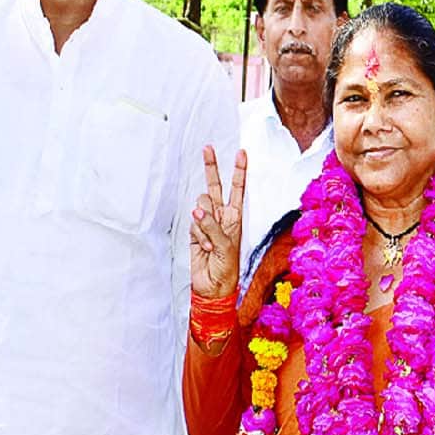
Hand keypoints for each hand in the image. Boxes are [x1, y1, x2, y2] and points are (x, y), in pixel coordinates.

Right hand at [190, 146, 245, 298]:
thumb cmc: (228, 268)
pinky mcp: (194, 232)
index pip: (237, 189)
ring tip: (212, 243)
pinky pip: (193, 224)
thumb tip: (197, 210)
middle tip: (207, 148)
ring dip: (205, 224)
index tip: (241, 153)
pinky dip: (198, 235)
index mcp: (235, 217)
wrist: (214, 286)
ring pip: (200, 207)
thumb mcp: (227, 246)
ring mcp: (206, 223)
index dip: (239, 171)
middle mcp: (221, 216)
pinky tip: (206, 248)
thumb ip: (213, 226)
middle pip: (214, 187)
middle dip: (211, 167)